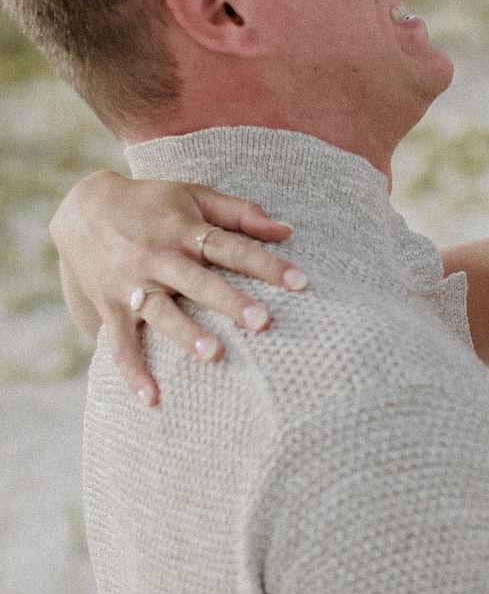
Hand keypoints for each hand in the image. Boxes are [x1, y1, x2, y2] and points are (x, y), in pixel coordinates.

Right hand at [49, 170, 305, 405]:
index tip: (302, 282)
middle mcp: (159, 258)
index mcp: (185, 231)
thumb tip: (287, 231)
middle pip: (199, 282)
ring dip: (186, 334)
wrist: (82, 206)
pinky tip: (152, 398)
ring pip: (161, 313)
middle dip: (229, 302)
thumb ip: (241, 212)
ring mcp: (131, 283)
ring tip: (215, 355)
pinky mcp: (109, 305)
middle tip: (262, 322)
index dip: (267, 264)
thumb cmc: (152, 202)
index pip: (232, 248)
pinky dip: (132, 372)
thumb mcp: (195, 195)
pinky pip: (120, 343)